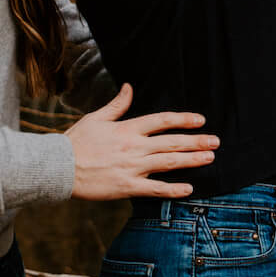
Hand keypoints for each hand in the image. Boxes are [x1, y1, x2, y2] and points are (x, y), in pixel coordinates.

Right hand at [65, 83, 217, 199]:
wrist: (59, 167)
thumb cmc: (76, 141)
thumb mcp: (97, 118)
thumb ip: (118, 105)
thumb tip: (129, 87)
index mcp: (128, 128)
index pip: (162, 120)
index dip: (183, 119)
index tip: (200, 120)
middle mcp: (134, 147)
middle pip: (172, 142)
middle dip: (196, 141)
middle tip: (216, 141)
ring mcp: (132, 167)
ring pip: (168, 162)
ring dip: (191, 160)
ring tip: (210, 158)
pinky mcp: (126, 187)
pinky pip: (154, 189)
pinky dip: (173, 189)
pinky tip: (189, 188)